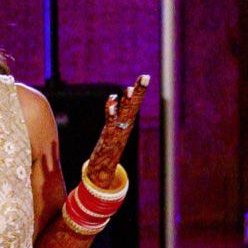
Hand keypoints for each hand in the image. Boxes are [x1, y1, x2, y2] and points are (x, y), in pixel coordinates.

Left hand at [85, 74, 147, 191]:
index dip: (139, 91)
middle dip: (139, 92)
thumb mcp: (112, 130)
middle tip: (145, 77)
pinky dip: (112, 112)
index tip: (144, 76)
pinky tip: (111, 100)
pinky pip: (111, 123)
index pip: (134, 104)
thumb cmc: (107, 148)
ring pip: (124, 114)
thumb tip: (113, 99)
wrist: (102, 170)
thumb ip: (114, 115)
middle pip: (133, 106)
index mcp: (127, 123)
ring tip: (129, 89)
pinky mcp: (108, 138)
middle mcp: (125, 126)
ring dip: (127, 102)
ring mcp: (118, 132)